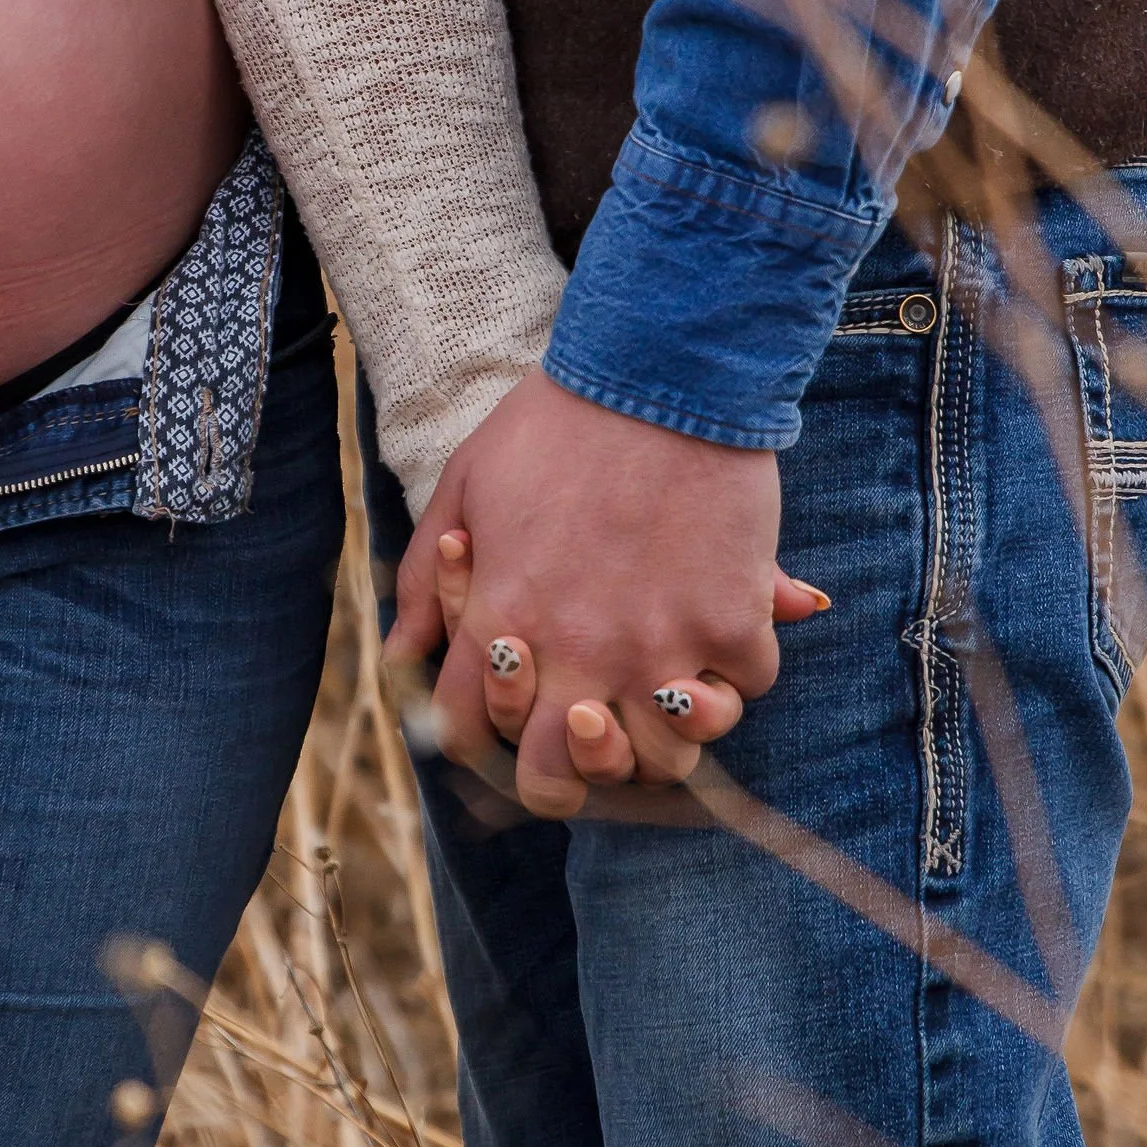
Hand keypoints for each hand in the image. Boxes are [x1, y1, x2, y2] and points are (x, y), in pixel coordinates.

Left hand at [385, 369, 827, 819]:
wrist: (658, 368)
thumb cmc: (555, 419)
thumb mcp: (464, 486)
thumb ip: (424, 583)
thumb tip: (403, 654)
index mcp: (500, 622)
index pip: (472, 736)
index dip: (486, 740)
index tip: (513, 716)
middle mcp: (575, 652)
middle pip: (561, 778)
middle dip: (567, 769)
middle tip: (588, 727)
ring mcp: (658, 646)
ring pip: (662, 758)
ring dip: (660, 734)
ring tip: (661, 690)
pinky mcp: (732, 620)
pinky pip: (743, 688)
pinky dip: (737, 668)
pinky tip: (721, 625)